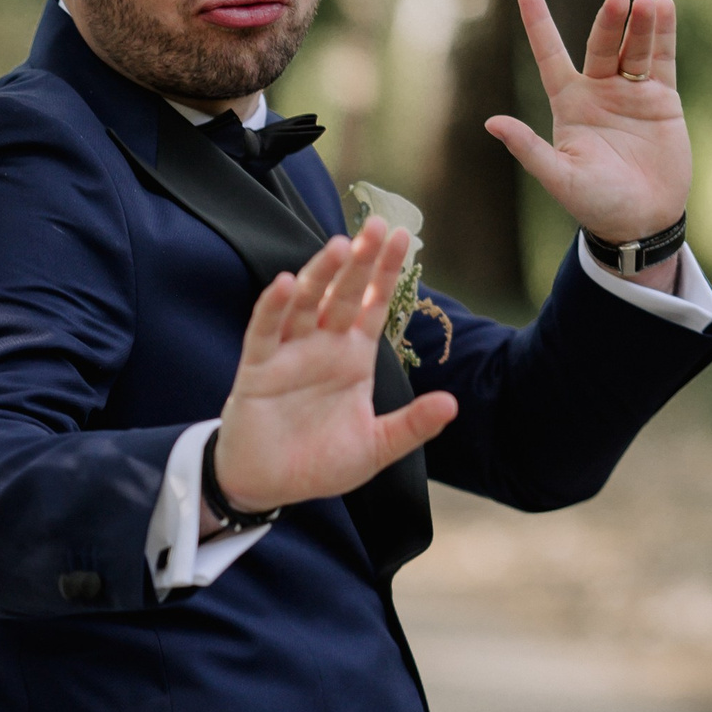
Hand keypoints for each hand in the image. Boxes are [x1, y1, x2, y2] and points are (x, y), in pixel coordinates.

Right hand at [212, 218, 457, 514]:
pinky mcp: (258, 369)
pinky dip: (273, 308)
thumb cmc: (320, 462)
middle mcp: (322, 346)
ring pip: (306, 304)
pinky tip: (286, 284)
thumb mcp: (376, 447)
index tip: (405, 239)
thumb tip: (453, 404)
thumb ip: (412, 426)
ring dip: (320, 275)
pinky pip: (265, 332)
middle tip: (377, 226)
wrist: (268, 486)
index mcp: (352, 358)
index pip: (373, 306)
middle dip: (359, 261)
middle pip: (343, 294)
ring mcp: (289, 354)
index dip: (387, 274)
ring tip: (338, 246)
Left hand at [485, 0, 689, 248]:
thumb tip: (491, 122)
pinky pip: (662, 60)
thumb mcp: (558, 176)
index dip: (538, 23)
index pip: (550, 55)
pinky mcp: (662, 100)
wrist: (640, 220)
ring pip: (633, 48)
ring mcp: (631, 93)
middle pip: (600, 46)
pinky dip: (663, 34)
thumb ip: (528, 148)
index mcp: (568, 105)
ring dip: (639, 25)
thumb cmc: (594, 202)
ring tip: (645, 3)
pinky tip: (664, 7)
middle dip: (609, 23)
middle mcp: (598, 92)